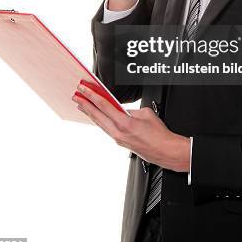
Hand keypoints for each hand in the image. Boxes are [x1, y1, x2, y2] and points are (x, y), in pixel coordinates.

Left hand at [72, 83, 190, 172]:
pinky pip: (106, 128)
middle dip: (85, 104)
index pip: (104, 105)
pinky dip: (99, 120)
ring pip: (100, 123)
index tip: (84, 89)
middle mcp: (118, 132)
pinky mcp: (120, 142)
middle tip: (76, 96)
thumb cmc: (159, 134)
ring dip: (90, 113)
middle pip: (97, 115)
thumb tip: (123, 110)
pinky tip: (96, 116)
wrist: (165, 151)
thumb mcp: (146, 114)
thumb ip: (131, 110)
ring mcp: (117, 138)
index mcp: (124, 123)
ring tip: (81, 105)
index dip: (92, 96)